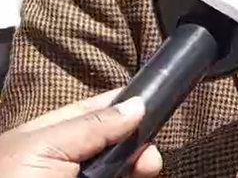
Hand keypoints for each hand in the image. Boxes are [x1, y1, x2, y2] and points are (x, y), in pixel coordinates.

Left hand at [0, 89, 162, 177]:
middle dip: (137, 144)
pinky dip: (132, 177)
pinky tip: (141, 175)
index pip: (95, 111)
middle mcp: (66, 161)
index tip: (154, 104)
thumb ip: (92, 124)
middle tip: (149, 156)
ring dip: (139, 166)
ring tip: (147, 169)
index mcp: (48, 136)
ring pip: (120, 170)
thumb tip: (136, 105)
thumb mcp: (45, 146)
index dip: (124, 105)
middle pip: (115, 144)